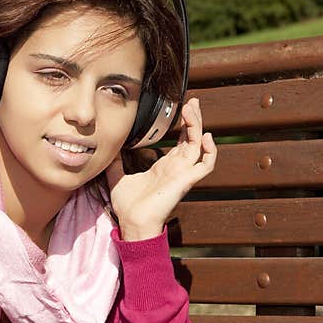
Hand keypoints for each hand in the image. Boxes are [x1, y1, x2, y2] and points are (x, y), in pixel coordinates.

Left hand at [105, 98, 216, 240]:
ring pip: (199, 145)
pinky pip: (206, 164)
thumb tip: (111, 147)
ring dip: (198, 126)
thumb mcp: (118, 176)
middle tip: (192, 101)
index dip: (184, 124)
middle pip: (192, 138)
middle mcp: (177, 168)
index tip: (183, 107)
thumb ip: (117, 161)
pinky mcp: (187, 181)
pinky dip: (210, 151)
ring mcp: (183, 173)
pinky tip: (206, 136)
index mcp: (165, 166)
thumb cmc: (128, 206)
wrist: (132, 222)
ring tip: (192, 109)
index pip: (181, 141)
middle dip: (194, 118)